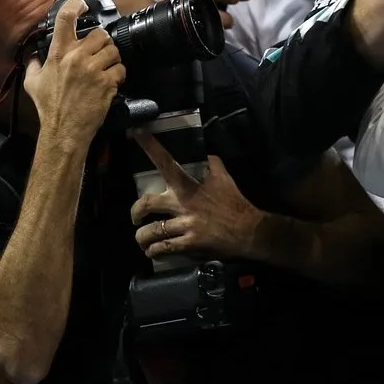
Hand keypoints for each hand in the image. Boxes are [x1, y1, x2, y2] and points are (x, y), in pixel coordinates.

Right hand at [22, 0, 126, 143]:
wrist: (64, 129)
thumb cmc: (48, 107)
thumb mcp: (32, 83)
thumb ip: (34, 64)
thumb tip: (34, 55)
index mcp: (58, 53)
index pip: (66, 18)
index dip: (76, 5)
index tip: (82, 5)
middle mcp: (76, 58)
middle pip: (100, 34)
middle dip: (102, 42)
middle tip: (99, 53)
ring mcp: (94, 70)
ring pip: (113, 50)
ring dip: (112, 58)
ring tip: (106, 68)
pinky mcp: (107, 82)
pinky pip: (120, 69)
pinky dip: (118, 75)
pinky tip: (110, 82)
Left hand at [130, 135, 262, 262]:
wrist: (248, 229)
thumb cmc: (235, 202)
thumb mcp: (225, 177)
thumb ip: (211, 164)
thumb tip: (203, 153)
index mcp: (189, 186)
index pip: (166, 162)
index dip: (150, 147)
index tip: (136, 132)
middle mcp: (182, 204)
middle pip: (146, 204)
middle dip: (136, 212)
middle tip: (136, 217)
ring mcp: (184, 225)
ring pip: (151, 232)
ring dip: (143, 238)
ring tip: (144, 242)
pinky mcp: (189, 244)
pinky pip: (163, 249)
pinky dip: (155, 251)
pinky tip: (154, 252)